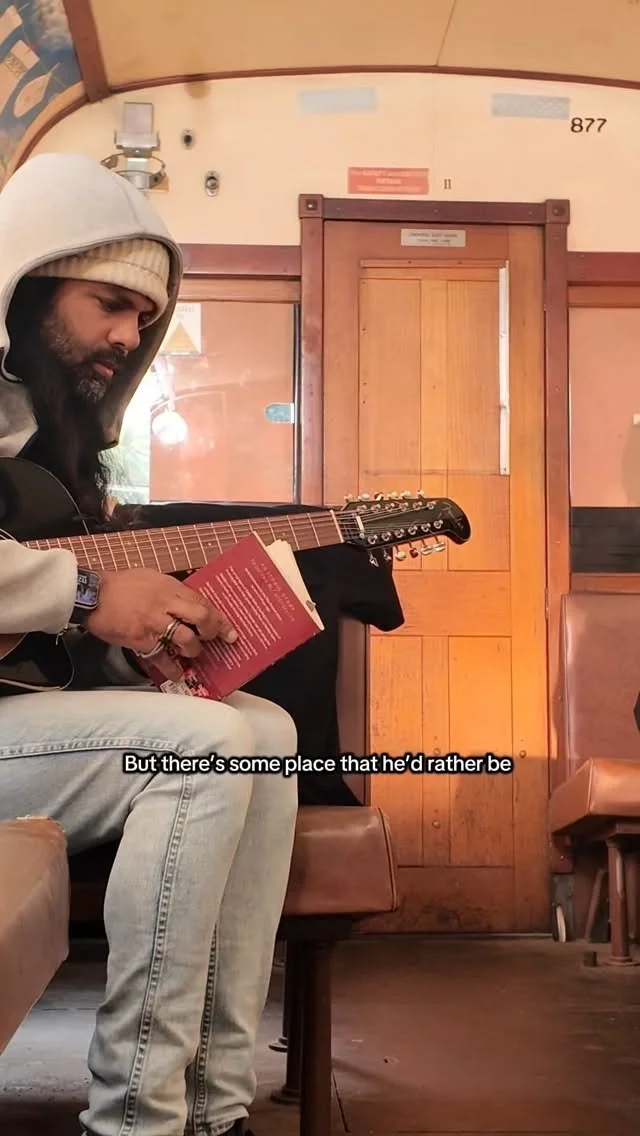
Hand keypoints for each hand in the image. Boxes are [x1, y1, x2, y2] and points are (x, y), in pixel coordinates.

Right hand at [84, 568, 236, 680]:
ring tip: (191, 653)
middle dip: (212, 631)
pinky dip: (171, 668)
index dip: (218, 619)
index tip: (230, 632)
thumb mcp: (151, 578)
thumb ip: (171, 591)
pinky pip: (161, 657)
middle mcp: (166, 603)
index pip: (202, 602)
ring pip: (185, 638)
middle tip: (213, 640)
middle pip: (201, 617)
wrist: (92, 594)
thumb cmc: (121, 585)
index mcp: (170, 587)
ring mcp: (153, 622)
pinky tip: (176, 672)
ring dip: (192, 649)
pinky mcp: (140, 639)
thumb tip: (188, 604)